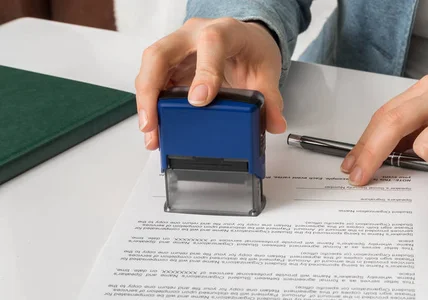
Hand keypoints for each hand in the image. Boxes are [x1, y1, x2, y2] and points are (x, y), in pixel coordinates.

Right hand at [135, 17, 285, 149]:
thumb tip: (274, 123)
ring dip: (146, 102)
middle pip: (160, 54)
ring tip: (151, 133)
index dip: (204, 72)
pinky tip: (155, 126)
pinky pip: (153, 80)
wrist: (245, 40)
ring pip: (150, 67)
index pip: (210, 44)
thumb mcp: (267, 71)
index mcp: (224, 31)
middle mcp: (193, 35)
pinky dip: (151, 104)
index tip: (200, 101)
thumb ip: (271, 98)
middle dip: (151, 91)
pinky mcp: (170, 63)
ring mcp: (177, 48)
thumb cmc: (252, 49)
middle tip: (153, 123)